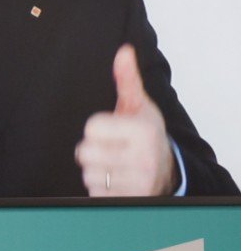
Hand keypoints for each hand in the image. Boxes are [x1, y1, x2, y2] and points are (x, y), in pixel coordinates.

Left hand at [76, 44, 175, 195]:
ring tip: (117, 164)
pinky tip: (117, 180)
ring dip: (97, 169)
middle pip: (84, 152)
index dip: (97, 128)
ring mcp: (137, 182)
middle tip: (112, 148)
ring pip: (87, 174)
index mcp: (143, 131)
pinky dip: (100, 187)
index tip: (114, 130)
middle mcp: (143, 158)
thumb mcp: (139, 106)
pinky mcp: (128, 200)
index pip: (91, 128)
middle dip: (93, 150)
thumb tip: (123, 51)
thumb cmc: (146, 134)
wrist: (167, 169)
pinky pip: (93, 192)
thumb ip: (127, 80)